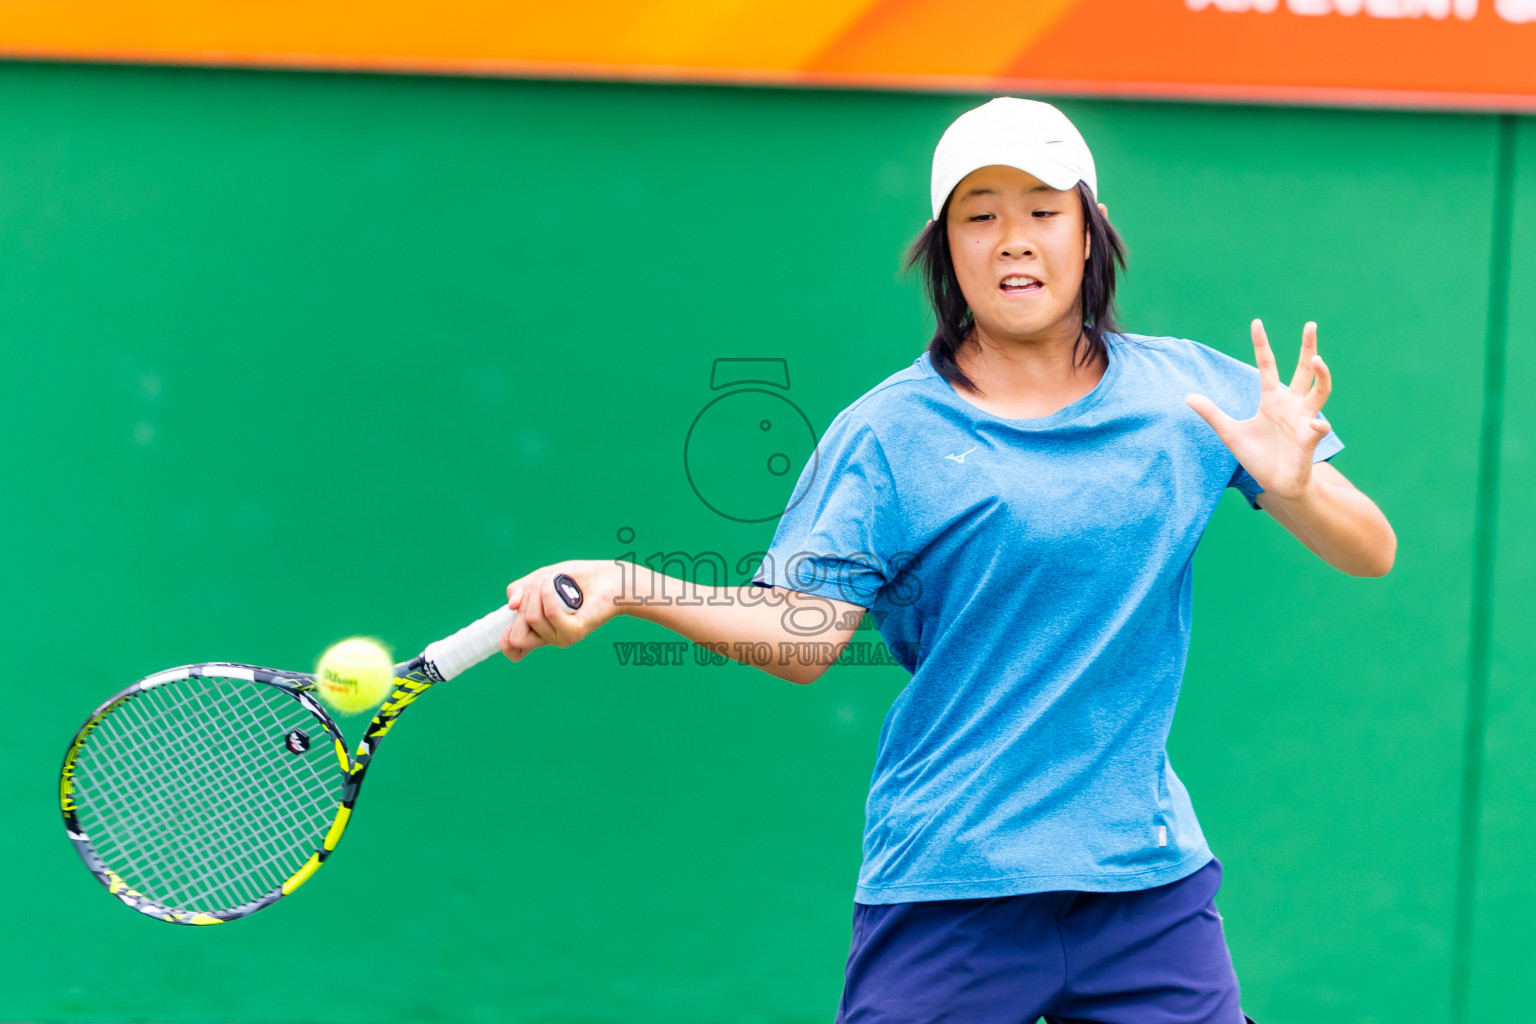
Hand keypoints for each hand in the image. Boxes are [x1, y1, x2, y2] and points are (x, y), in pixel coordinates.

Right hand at [500, 559, 625, 662]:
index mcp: (537, 629)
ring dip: (536, 594)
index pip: (514, 651)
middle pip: (516, 636)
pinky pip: (550, 614)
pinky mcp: (574, 632)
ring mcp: (561, 637)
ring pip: (531, 620)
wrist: (606, 577)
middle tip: (535, 590)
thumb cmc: (574, 578)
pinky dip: (548, 594)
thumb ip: (518, 590)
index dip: (504, 643)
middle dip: (521, 607)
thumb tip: (510, 606)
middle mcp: (548, 637)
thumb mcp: (537, 579)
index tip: (506, 627)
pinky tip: (555, 583)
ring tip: (550, 582)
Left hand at [1185, 319, 1332, 501]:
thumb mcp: (1230, 432)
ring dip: (1322, 376)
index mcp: (1271, 399)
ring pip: (1319, 391)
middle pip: (1303, 370)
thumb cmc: (1258, 457)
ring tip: (1318, 361)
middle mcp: (1291, 404)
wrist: (1276, 483)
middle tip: (1310, 324)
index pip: (1267, 364)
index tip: (1256, 322)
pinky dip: (1318, 426)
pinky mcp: (1309, 439)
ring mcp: (1303, 420)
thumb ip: (1212, 414)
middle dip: (1308, 348)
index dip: (1262, 344)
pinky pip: (1317, 428)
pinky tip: (1316, 426)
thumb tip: (1187, 397)